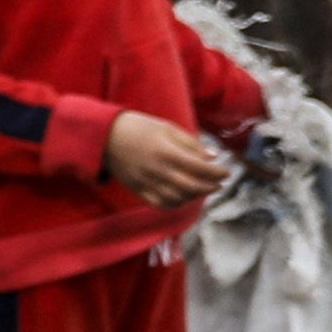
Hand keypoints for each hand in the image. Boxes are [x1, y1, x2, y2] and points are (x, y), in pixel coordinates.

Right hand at [101, 111, 232, 208]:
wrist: (104, 135)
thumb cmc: (139, 127)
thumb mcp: (167, 128)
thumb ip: (191, 144)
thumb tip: (213, 156)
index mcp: (167, 152)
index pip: (200, 168)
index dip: (217, 172)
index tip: (227, 172)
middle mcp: (157, 170)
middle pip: (191, 186)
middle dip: (210, 187)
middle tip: (219, 184)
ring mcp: (146, 182)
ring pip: (178, 198)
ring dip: (195, 196)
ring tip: (203, 189)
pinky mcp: (137, 190)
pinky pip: (160, 204)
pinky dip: (176, 203)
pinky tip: (185, 197)